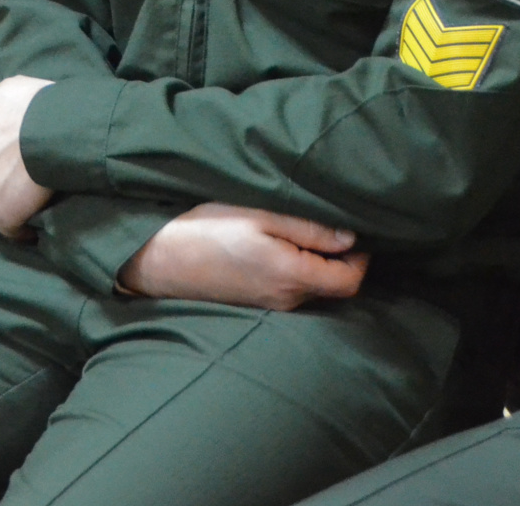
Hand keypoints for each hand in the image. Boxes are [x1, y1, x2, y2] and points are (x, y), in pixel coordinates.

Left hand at [0, 74, 53, 233]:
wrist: (53, 129)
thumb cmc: (32, 104)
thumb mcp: (5, 89)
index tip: (4, 162)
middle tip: (19, 180)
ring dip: (8, 203)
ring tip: (31, 201)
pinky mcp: (2, 214)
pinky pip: (10, 229)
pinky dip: (21, 230)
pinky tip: (32, 228)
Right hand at [117, 203, 368, 309]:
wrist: (158, 259)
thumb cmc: (206, 229)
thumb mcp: (260, 215)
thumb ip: (308, 228)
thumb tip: (350, 237)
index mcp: (291, 276)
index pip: (350, 280)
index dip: (361, 256)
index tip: (354, 227)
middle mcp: (286, 299)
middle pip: (334, 286)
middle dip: (341, 256)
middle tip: (329, 220)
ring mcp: (271, 304)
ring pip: (314, 287)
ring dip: (318, 261)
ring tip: (303, 228)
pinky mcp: (257, 302)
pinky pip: (293, 288)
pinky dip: (299, 268)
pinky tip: (282, 244)